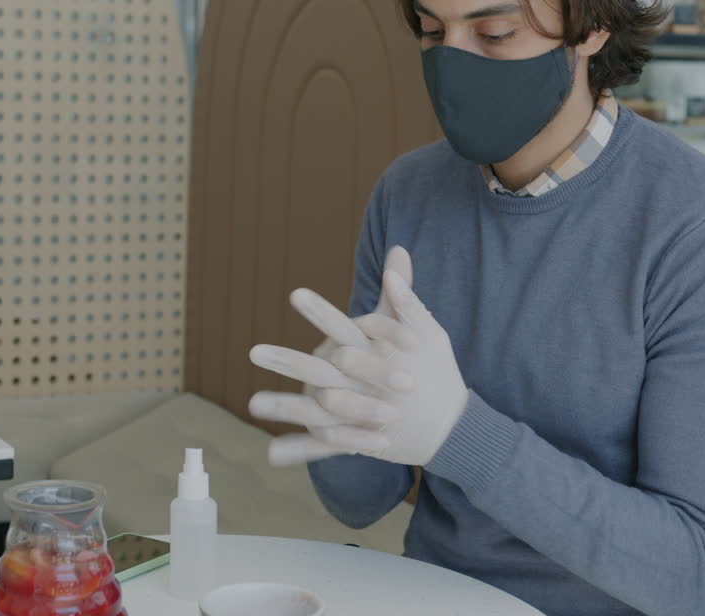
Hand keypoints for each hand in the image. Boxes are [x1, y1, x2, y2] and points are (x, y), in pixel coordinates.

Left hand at [250, 249, 469, 465]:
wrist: (453, 426)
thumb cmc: (437, 371)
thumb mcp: (426, 331)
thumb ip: (403, 296)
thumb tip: (396, 251)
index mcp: (379, 356)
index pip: (346, 328)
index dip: (321, 311)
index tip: (294, 292)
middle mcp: (367, 385)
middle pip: (322, 372)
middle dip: (288, 361)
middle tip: (253, 350)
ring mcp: (363, 415)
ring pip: (318, 412)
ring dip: (285, 407)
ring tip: (251, 403)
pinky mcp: (361, 439)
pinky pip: (327, 446)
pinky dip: (301, 450)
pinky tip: (271, 453)